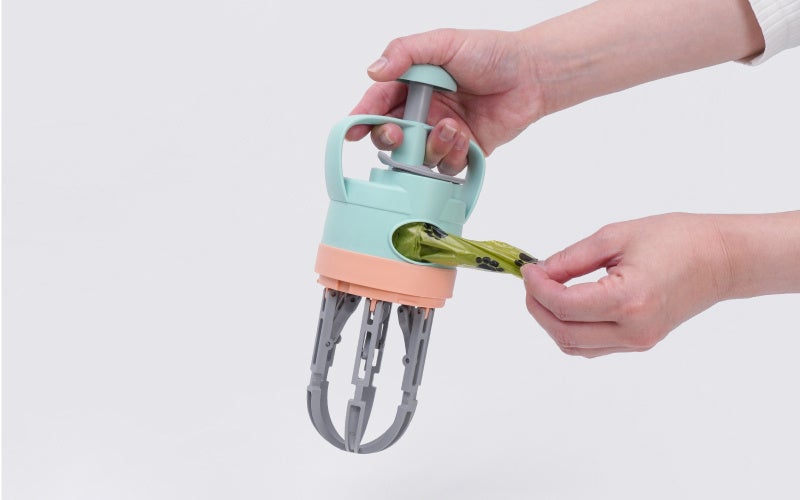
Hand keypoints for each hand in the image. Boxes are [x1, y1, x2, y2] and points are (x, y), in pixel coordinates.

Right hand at [346, 28, 543, 174]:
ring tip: (452, 127)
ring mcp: (441, 133)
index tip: (353, 130)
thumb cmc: (491, 53)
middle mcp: (423, 111)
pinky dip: (452, 155)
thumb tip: (373, 71)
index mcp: (412, 83)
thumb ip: (405, 52)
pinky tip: (466, 137)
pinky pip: (445, 166)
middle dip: (390, 138)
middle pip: (390, 135)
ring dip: (430, 146)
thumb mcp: (444, 42)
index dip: (362, 117)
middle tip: (399, 134)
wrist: (531, 75)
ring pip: (417, 156)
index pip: (378, 102)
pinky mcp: (462, 151)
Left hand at [521, 213, 732, 357]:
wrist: (720, 259)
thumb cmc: (676, 239)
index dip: (537, 288)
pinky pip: (592, 346)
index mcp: (629, 300)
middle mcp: (634, 329)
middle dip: (537, 307)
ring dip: (550, 322)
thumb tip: (540, 272)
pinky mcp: (640, 343)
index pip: (563, 305)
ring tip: (544, 292)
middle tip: (531, 280)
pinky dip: (570, 329)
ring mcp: (638, 342)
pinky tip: (566, 304)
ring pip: (574, 346)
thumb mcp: (614, 236)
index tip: (528, 269)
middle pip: (563, 332)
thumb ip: (571, 259)